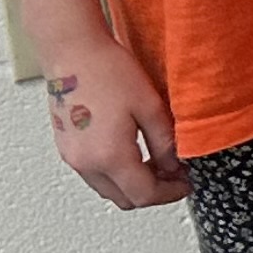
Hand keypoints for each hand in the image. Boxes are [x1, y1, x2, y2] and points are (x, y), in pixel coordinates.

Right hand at [37, 33, 186, 208]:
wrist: (72, 53)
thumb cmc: (108, 71)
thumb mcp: (150, 106)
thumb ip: (164, 142)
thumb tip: (174, 166)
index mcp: (109, 156)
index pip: (144, 194)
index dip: (170, 193)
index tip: (186, 184)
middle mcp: (86, 164)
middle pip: (124, 199)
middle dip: (153, 192)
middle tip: (175, 174)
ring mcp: (72, 158)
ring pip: (108, 189)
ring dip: (132, 184)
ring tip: (157, 162)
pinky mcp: (66, 149)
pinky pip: (94, 175)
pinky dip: (115, 173)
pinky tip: (133, 152)